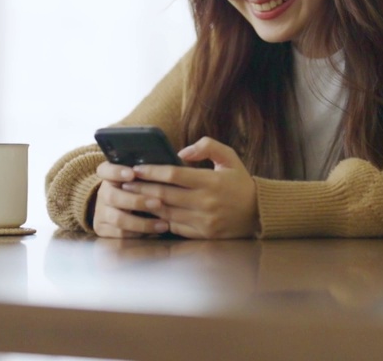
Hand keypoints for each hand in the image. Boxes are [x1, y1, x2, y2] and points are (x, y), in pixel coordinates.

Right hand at [90, 161, 171, 237]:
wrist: (125, 210)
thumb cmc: (143, 189)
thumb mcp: (143, 178)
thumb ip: (153, 171)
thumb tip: (181, 157)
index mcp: (109, 176)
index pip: (105, 170)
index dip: (116, 171)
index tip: (133, 173)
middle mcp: (103, 193)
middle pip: (112, 196)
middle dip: (136, 200)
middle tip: (158, 202)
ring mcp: (101, 212)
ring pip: (118, 219)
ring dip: (142, 223)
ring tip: (163, 224)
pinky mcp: (103, 230)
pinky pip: (121, 235)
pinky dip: (140, 235)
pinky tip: (156, 233)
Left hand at [124, 137, 258, 238]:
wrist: (258, 214)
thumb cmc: (240, 182)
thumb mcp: (229, 157)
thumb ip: (207, 146)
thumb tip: (181, 152)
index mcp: (211, 182)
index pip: (173, 175)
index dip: (152, 171)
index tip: (137, 168)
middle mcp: (205, 203)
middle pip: (164, 194)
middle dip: (141, 187)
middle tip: (124, 182)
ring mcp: (203, 221)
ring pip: (165, 212)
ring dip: (145, 204)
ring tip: (130, 196)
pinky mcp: (202, 235)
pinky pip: (174, 227)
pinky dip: (159, 219)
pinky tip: (147, 212)